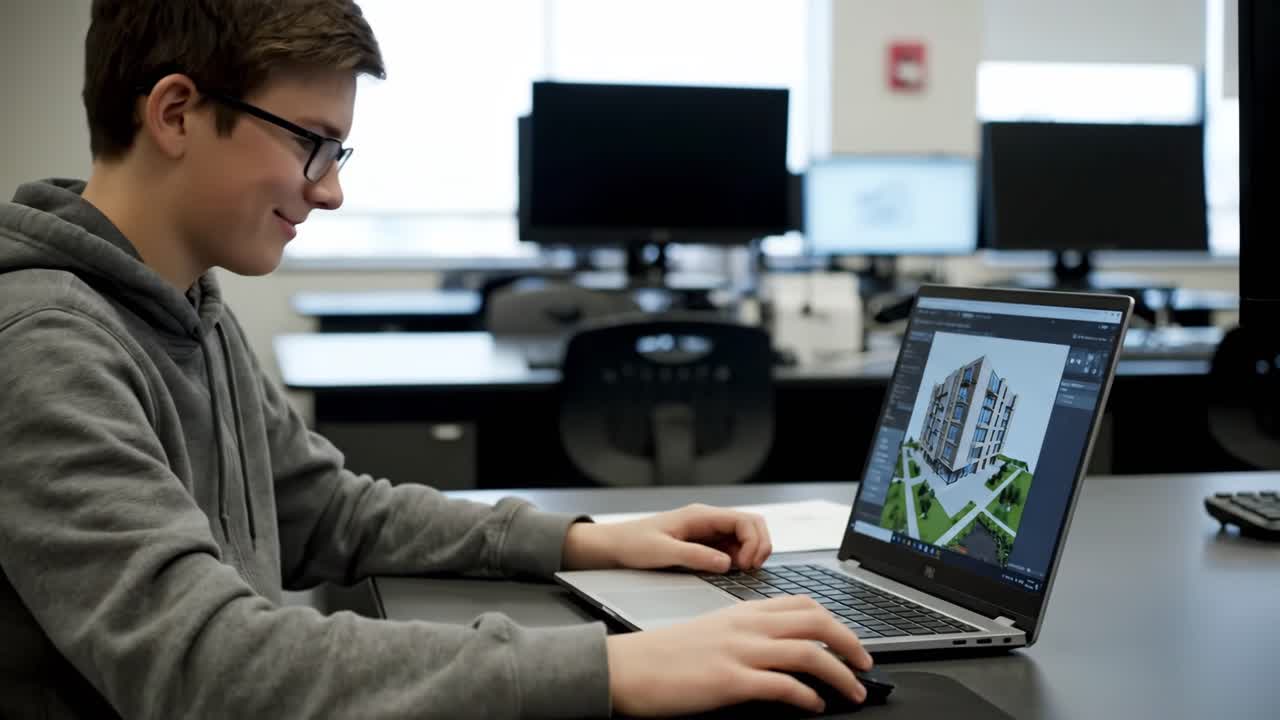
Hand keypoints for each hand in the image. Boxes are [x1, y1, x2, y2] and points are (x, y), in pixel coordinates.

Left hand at [562, 503, 770, 572]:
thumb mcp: (662, 552)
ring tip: (740, 572)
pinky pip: (731, 548)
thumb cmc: (632, 544)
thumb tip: (726, 563)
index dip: (755, 542)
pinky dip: (738, 559)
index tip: (748, 566)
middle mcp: (707, 521)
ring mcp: (707, 532)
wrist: (613, 546)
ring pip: (744, 537)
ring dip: (750, 553)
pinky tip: (729, 572)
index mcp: (700, 516)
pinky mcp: (703, 543)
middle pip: (751, 525)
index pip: (745, 520)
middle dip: (759, 546)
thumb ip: (695, 556)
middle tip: (751, 570)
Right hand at [606, 595, 873, 715]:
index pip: (801, 602)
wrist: (627, 668)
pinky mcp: (730, 681)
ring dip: (840, 673)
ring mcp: (740, 652)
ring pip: (809, 652)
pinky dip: (808, 696)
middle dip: (850, 642)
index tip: (849, 638)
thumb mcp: (710, 631)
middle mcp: (746, 626)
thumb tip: (776, 649)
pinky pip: (783, 685)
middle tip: (866, 663)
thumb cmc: (663, 654)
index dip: (834, 619)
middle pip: (816, 621)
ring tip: (853, 691)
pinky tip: (814, 706)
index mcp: (742, 612)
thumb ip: (744, 633)